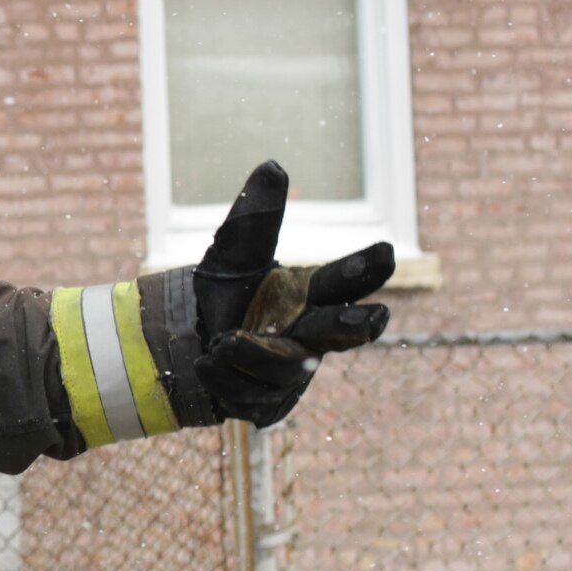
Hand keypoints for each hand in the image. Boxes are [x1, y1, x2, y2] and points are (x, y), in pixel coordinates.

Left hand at [191, 161, 391, 427]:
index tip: (385, 252)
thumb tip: (272, 165)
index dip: (363, 270)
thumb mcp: (232, 254)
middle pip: (342, 331)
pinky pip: (250, 396)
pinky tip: (208, 364)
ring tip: (217, 342)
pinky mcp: (272, 405)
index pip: (342, 281)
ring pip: (283, 367)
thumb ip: (255, 217)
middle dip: (356, 324)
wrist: (185, 342)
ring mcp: (296, 374)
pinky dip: (222, 377)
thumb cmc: (225, 294)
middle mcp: (312, 335)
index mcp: (310, 295)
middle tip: (375, 317)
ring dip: (245, 354)